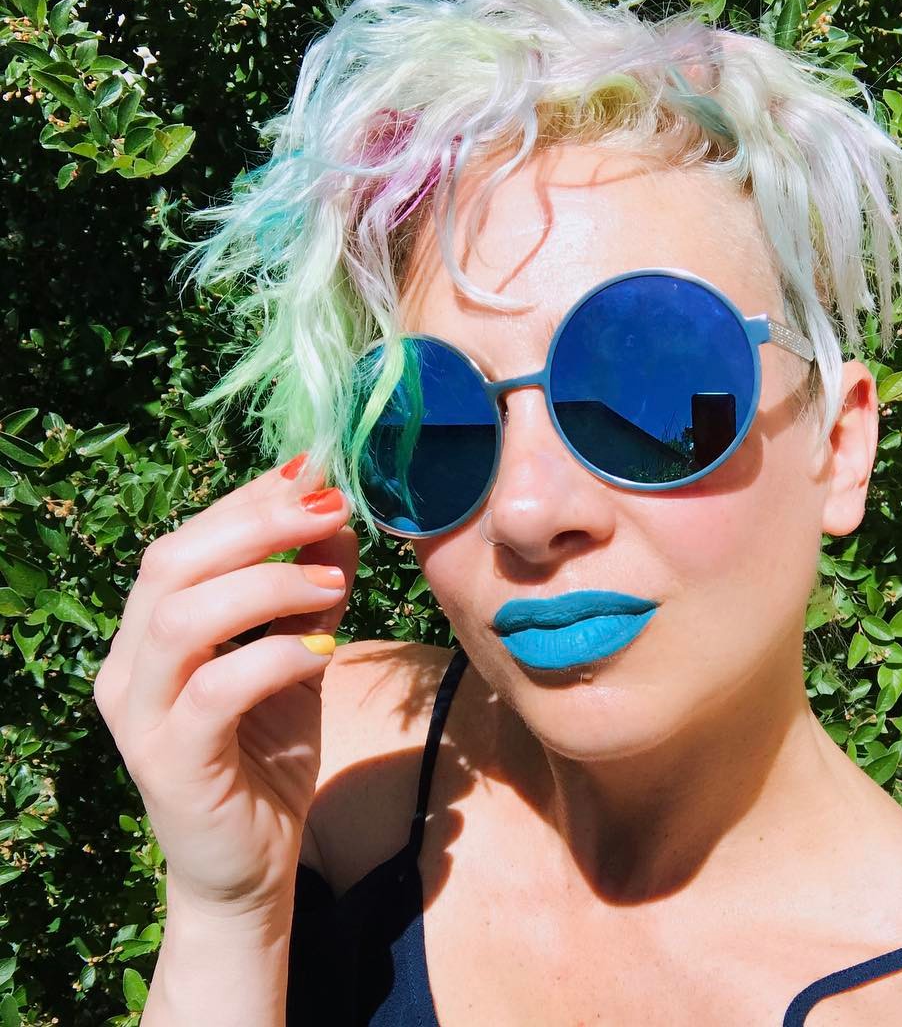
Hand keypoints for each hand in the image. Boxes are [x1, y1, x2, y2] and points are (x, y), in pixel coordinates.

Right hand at [93, 455, 356, 917]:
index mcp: (151, 631)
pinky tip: (324, 650)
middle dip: (256, 522)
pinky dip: (274, 656)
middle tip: (329, 506)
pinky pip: (214, 689)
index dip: (249, 500)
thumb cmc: (268, 752)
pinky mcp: (168, 762)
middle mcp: (128, 664)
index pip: (186, 541)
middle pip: (171, 562)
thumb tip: (337, 518)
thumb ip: (309, 590)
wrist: (248, 864)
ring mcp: (139, 715)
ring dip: (266, 583)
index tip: (316, 474)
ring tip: (332, 580)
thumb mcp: (297, 652)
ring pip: (181, 617)